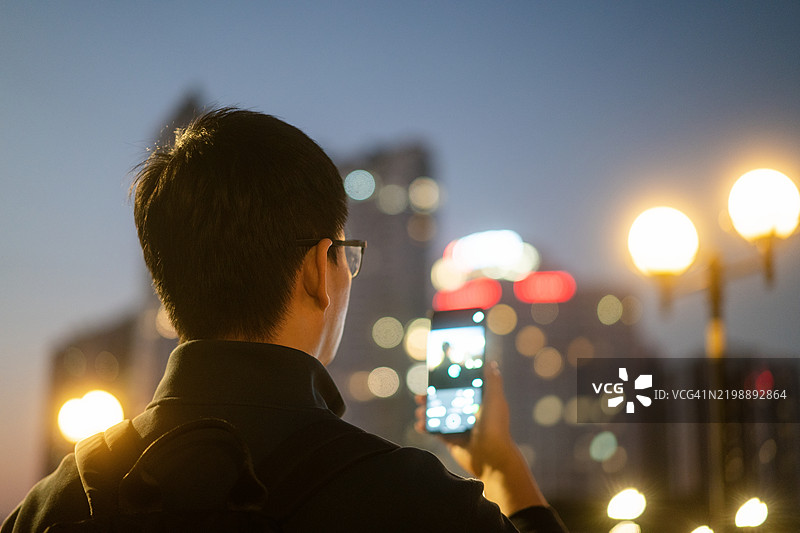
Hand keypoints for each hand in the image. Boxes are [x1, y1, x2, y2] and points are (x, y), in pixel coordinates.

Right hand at [415, 361, 546, 514]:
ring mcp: (459, 427)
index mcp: (479, 402)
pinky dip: (426, 427)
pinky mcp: (452, 440)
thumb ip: (493, 381)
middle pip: (446, 400)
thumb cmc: (495, 427)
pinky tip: (420, 424)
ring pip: (439, 415)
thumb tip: (491, 363)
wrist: (491, 457)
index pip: (461, 388)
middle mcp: (468, 413)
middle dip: (432, 397)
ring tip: (420, 411)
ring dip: (427, 412)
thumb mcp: (495, 399)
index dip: (448, 382)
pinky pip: (436, 431)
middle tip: (421, 396)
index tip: (435, 377)